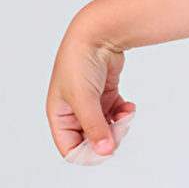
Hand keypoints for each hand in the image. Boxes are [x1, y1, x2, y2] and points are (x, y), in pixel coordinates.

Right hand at [47, 31, 134, 157]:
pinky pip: (116, 115)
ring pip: (106, 129)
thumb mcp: (83, 98)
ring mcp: (90, 104)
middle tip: (120, 129)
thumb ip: (94, 127)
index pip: (70, 149)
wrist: (97, 33)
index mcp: (59, 115)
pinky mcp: (105, 96)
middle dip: (108, 138)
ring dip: (119, 126)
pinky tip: (129, 106)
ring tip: (126, 115)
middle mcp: (73, 112)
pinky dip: (124, 114)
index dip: (88, 154)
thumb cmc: (79, 61)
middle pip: (91, 141)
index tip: (106, 150)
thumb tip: (104, 151)